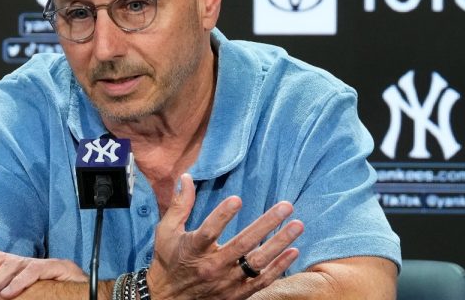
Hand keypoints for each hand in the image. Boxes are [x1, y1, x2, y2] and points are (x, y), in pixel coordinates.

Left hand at [0, 248, 87, 298]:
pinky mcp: (56, 266)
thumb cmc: (52, 296)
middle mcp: (26, 262)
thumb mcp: (22, 296)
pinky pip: (34, 270)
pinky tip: (8, 294)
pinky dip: (19, 282)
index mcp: (16, 268)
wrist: (84, 294)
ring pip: (13, 263)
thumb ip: (3, 295)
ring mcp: (41, 263)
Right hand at [147, 173, 303, 299]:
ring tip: (297, 225)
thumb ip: (180, 204)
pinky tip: (293, 251)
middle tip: (286, 206)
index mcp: (193, 249)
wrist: (167, 298)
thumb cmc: (168, 260)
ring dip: (279, 243)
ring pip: (257, 262)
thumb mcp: (167, 230)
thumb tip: (186, 176)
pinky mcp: (236, 294)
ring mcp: (226, 282)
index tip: (237, 198)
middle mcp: (211, 266)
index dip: (222, 215)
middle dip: (267, 224)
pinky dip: (279, 267)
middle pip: (243, 244)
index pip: (209, 231)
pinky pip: (262, 281)